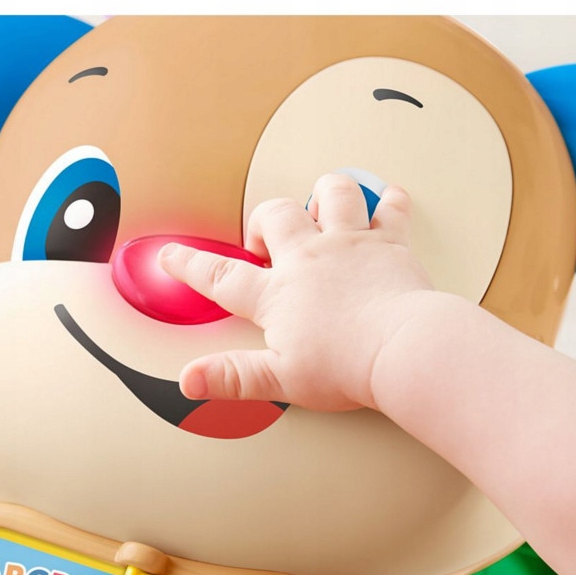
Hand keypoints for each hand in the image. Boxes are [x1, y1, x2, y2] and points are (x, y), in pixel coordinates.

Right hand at [157, 175, 433, 410]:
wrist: (404, 349)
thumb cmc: (347, 366)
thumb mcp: (280, 379)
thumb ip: (232, 376)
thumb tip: (190, 380)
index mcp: (278, 293)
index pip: (221, 276)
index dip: (190, 265)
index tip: (171, 255)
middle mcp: (311, 258)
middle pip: (275, 215)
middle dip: (262, 221)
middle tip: (263, 242)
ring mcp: (350, 244)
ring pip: (331, 194)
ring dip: (322, 196)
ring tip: (319, 211)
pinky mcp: (390, 244)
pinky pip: (389, 209)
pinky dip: (388, 202)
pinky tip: (385, 202)